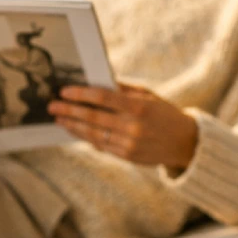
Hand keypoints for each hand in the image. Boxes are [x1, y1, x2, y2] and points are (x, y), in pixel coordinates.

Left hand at [48, 83, 197, 170]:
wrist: (184, 142)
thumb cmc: (164, 113)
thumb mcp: (148, 96)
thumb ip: (123, 90)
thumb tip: (97, 81)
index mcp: (139, 106)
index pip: (103, 98)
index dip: (81, 94)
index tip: (64, 91)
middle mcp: (133, 126)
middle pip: (93, 117)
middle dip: (69, 111)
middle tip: (52, 106)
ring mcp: (128, 143)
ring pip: (93, 133)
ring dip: (73, 126)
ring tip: (59, 119)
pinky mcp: (126, 156)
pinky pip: (100, 144)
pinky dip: (85, 137)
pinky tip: (74, 130)